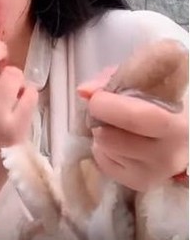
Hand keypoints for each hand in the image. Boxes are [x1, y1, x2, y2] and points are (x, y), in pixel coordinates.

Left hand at [79, 74, 188, 191]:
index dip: (108, 106)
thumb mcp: (140, 81)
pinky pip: (104, 163)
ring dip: (101, 133)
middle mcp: (172, 151)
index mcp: (176, 121)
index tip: (98, 97)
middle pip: (111, 138)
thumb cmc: (158, 100)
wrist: (177, 132)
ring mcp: (158, 171)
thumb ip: (111, 80)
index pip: (136, 118)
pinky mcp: (143, 182)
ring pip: (106, 149)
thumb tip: (84, 92)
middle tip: (101, 110)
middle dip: (98, 120)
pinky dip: (103, 150)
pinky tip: (119, 143)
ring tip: (115, 126)